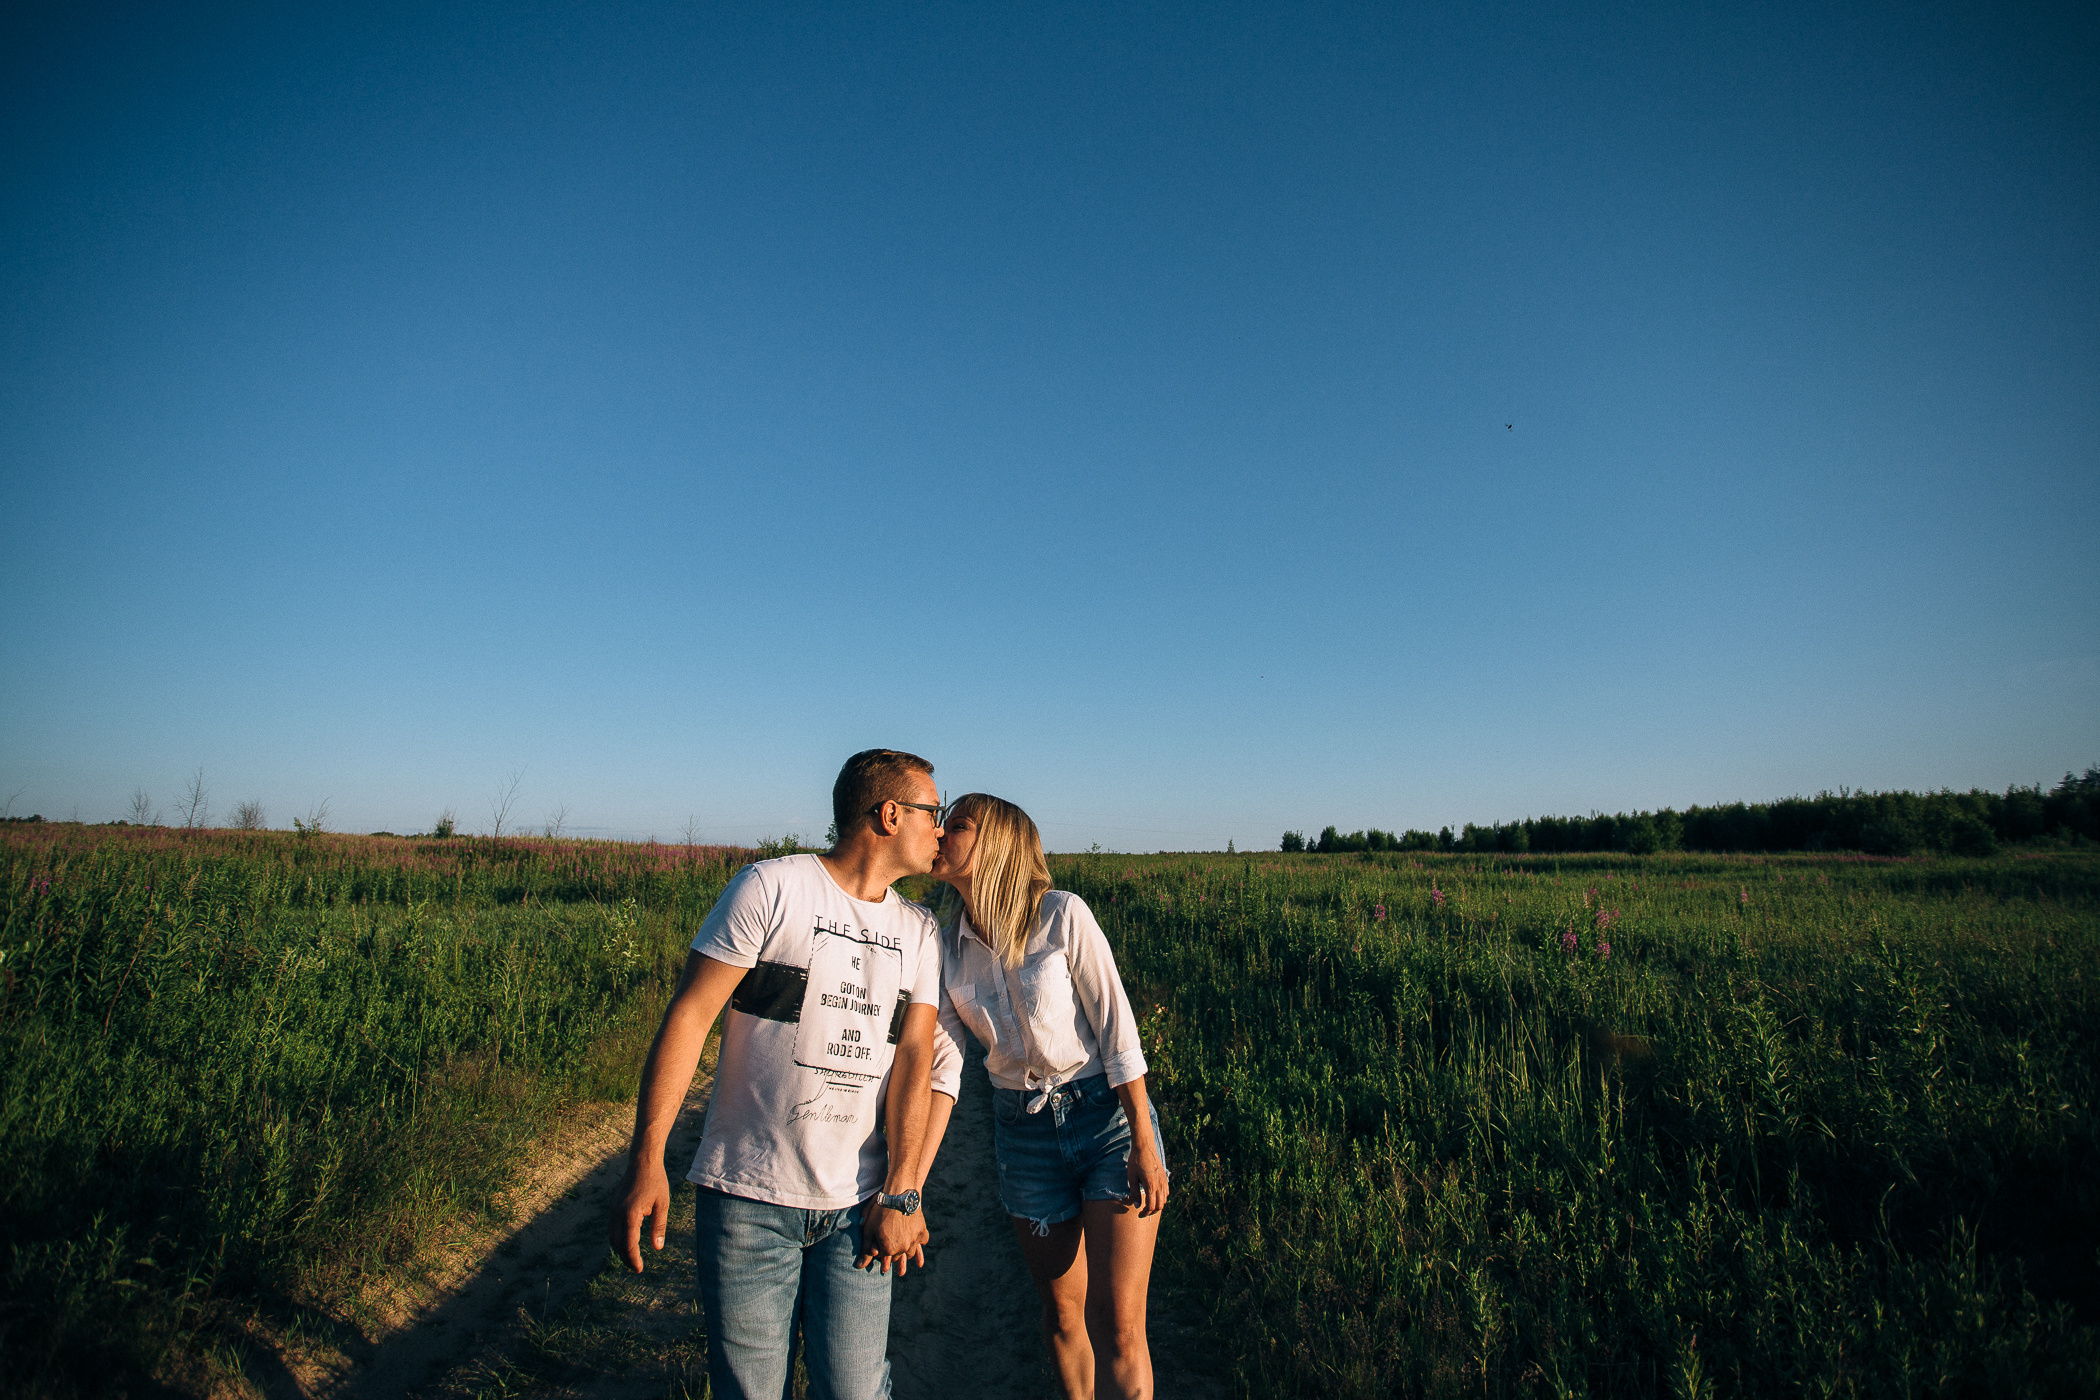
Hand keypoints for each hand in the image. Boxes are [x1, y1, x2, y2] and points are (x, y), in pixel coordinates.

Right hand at [609, 1158, 670, 1272]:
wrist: (642, 1162)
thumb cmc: (655, 1182)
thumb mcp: (662, 1204)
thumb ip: (658, 1227)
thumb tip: (657, 1248)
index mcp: (630, 1214)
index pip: (629, 1244)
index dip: (633, 1259)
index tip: (639, 1269)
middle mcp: (618, 1213)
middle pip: (617, 1244)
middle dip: (626, 1258)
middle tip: (636, 1267)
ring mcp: (613, 1210)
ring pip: (612, 1237)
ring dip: (620, 1249)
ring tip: (631, 1258)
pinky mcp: (613, 1207)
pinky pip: (612, 1228)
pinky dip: (617, 1239)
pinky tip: (626, 1242)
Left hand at [857, 1201, 930, 1274]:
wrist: (899, 1194)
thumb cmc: (880, 1211)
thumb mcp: (869, 1230)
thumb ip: (865, 1250)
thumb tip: (860, 1267)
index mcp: (888, 1249)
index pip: (883, 1256)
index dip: (879, 1250)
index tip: (878, 1243)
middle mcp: (903, 1248)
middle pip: (897, 1256)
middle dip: (892, 1253)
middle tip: (891, 1249)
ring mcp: (914, 1241)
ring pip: (910, 1252)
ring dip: (906, 1252)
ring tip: (903, 1250)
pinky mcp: (922, 1231)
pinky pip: (923, 1241)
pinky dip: (920, 1242)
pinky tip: (917, 1242)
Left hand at [1126, 1140, 1169, 1217]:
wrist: (1144, 1147)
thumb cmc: (1135, 1161)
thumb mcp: (1132, 1177)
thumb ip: (1134, 1193)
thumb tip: (1137, 1206)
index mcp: (1151, 1185)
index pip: (1152, 1206)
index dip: (1146, 1213)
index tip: (1139, 1214)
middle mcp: (1160, 1184)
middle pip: (1160, 1205)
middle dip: (1152, 1211)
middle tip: (1143, 1212)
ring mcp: (1164, 1181)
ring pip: (1164, 1200)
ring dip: (1157, 1205)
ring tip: (1148, 1205)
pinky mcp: (1165, 1177)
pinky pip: (1166, 1192)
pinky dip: (1161, 1198)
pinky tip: (1154, 1197)